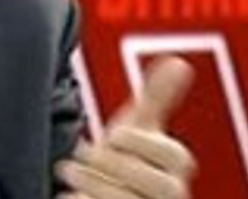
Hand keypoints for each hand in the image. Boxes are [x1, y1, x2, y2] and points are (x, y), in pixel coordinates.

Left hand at [55, 56, 196, 198]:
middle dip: (118, 166)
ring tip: (67, 174)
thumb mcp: (136, 130)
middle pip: (164, 188)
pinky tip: (70, 198)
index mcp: (172, 173)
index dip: (143, 143)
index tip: (113, 133)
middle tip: (80, 153)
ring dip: (97, 188)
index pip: (176, 158)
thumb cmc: (122, 165)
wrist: (102, 198)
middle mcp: (168, 198)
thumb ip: (156, 97)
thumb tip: (180, 61)